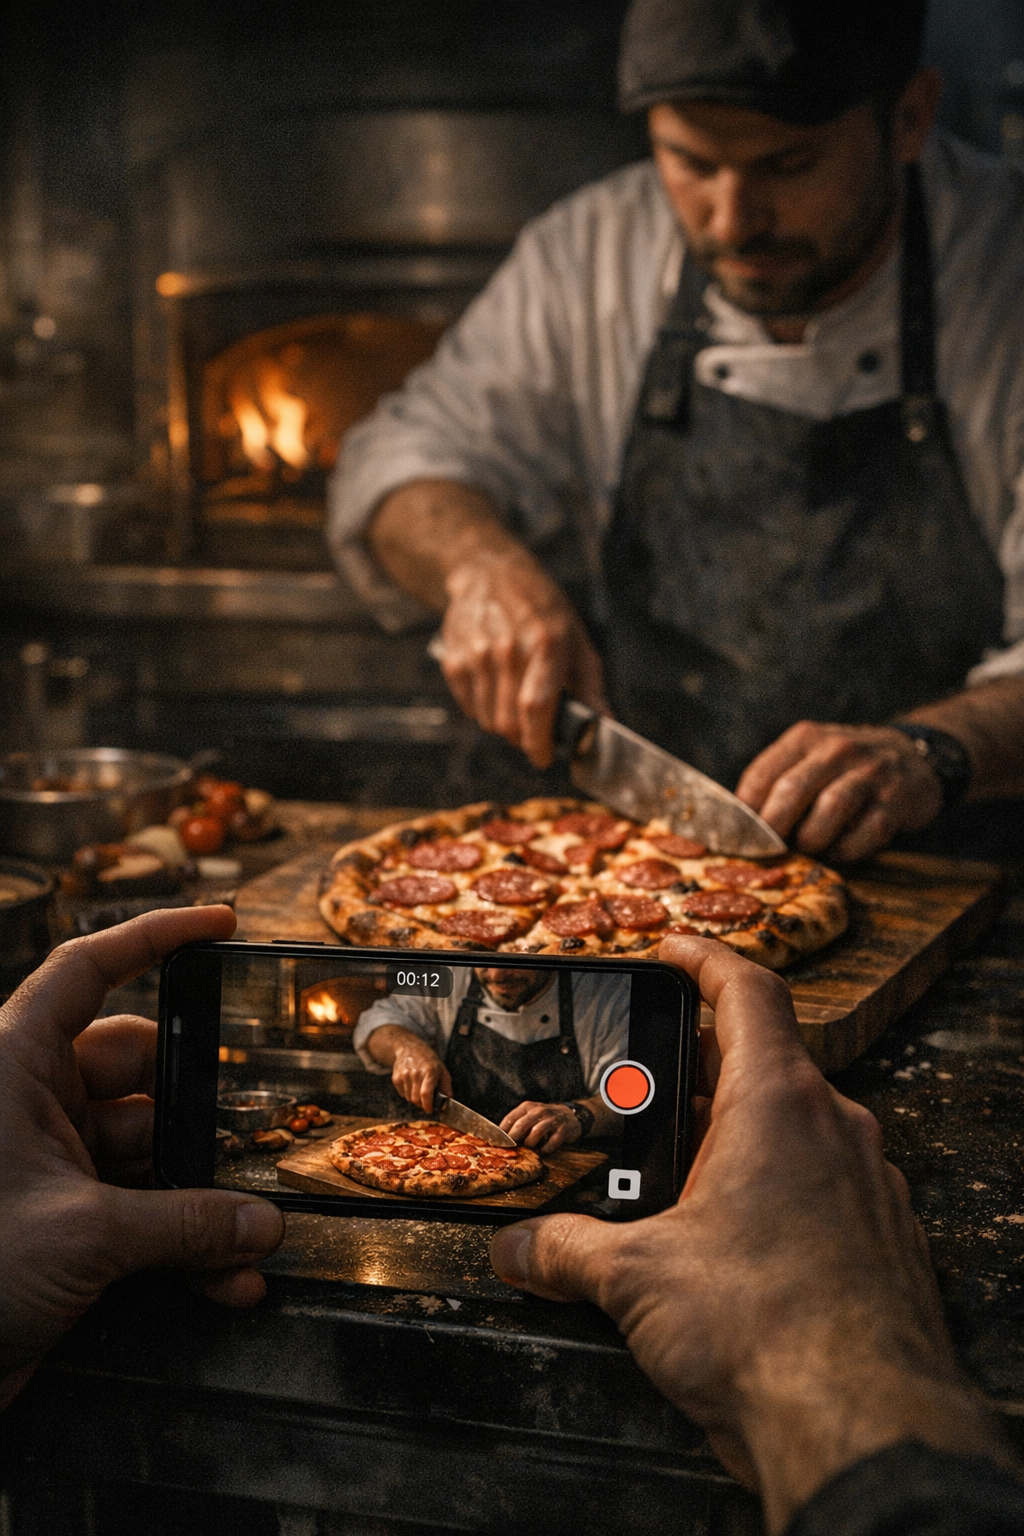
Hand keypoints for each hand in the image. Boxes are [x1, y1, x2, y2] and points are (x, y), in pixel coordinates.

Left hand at [0, 907, 284, 1410]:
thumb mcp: (82, 1235)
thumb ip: (185, 1224)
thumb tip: (261, 1224)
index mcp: (14, 1063)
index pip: (88, 970)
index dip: (154, 936)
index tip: (219, 924)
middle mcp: (32, 1100)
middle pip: (143, 1070)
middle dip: (203, 1108)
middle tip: (257, 1130)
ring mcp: (49, 1160)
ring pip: (150, 1148)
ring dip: (203, 1193)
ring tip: (250, 1230)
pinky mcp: (63, 1218)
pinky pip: (142, 1209)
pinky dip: (184, 1240)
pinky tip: (224, 1276)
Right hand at [387, 1032, 452, 1112]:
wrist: (408, 1047)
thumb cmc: (427, 1058)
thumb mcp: (441, 1068)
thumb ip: (446, 1085)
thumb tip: (449, 1099)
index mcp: (429, 1070)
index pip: (426, 1093)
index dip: (428, 1105)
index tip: (430, 1109)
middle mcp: (415, 1073)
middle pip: (416, 1099)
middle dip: (422, 1104)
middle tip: (425, 1102)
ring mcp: (404, 1075)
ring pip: (409, 1098)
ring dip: (414, 1099)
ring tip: (418, 1089)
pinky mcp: (396, 1078)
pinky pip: (402, 1094)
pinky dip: (407, 1094)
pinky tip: (411, 1084)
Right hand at [439, 551, 606, 768]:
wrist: (490, 574)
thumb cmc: (541, 607)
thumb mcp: (575, 636)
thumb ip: (589, 683)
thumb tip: (603, 721)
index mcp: (546, 644)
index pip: (537, 707)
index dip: (539, 742)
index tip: (543, 757)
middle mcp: (509, 650)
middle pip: (509, 722)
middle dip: (523, 739)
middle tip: (533, 734)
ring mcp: (478, 654)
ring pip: (488, 720)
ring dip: (503, 726)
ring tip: (515, 708)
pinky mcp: (455, 659)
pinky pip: (469, 707)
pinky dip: (483, 711)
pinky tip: (495, 692)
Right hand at [490, 936, 1013, 1534]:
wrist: (865, 1427)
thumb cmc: (768, 1333)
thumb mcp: (636, 1280)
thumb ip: (563, 1249)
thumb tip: (514, 1246)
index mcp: (777, 1103)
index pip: (746, 990)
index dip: (702, 958)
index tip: (671, 950)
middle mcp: (834, 1128)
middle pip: (764, 1060)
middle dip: (698, 1067)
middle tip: (645, 1086)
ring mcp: (866, 1182)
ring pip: (795, 1125)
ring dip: (735, 1132)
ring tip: (676, 1172)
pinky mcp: (881, 1237)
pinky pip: (823, 1182)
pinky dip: (774, 1185)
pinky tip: (729, 1240)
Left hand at [501, 1100, 579, 1151]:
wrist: (569, 1115)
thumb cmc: (544, 1118)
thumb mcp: (529, 1115)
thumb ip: (517, 1123)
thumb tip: (499, 1138)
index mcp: (527, 1107)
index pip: (510, 1118)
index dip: (502, 1132)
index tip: (497, 1143)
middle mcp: (539, 1110)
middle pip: (521, 1125)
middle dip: (514, 1138)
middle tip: (513, 1147)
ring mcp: (552, 1120)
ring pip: (536, 1132)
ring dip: (531, 1143)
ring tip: (530, 1148)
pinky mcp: (563, 1130)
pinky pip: (552, 1142)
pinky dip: (546, 1149)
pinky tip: (543, 1151)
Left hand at [735, 721, 943, 858]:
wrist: (911, 756)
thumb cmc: (843, 768)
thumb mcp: (809, 759)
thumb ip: (776, 783)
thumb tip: (737, 827)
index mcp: (805, 738)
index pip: (762, 775)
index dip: (745, 813)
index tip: (739, 838)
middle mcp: (837, 749)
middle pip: (792, 791)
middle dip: (774, 830)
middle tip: (768, 851)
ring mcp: (870, 773)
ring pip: (829, 810)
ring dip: (811, 840)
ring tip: (806, 850)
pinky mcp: (897, 800)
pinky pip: (865, 833)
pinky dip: (845, 851)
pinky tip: (838, 852)